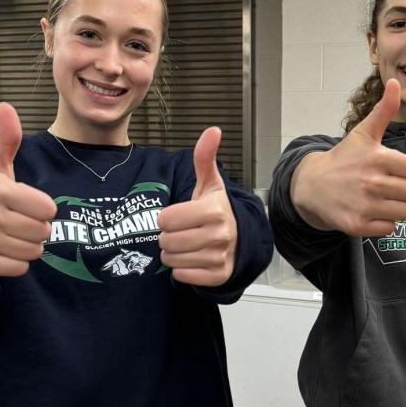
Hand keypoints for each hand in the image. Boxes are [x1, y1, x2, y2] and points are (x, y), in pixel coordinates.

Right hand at [0, 103, 56, 276]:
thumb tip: (6, 107)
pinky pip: (18, 268)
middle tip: (24, 220)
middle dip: (39, 227)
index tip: (32, 203)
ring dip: (30, 245)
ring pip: (33, 251)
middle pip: (42, 231)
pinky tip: (7, 249)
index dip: (44, 207)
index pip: (45, 207)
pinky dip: (18, 261)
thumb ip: (7, 137)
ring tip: (16, 233)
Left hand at [157, 127, 237, 285]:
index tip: (180, 216)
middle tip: (183, 232)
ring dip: (173, 254)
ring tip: (187, 245)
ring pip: (171, 260)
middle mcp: (219, 234)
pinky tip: (194, 260)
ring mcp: (219, 257)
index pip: (165, 219)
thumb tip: (213, 130)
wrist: (241, 240)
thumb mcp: (210, 184)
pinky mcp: (218, 276)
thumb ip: (204, 158)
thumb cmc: (217, 210)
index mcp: (214, 210)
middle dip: (169, 237)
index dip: (167, 218)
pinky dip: (182, 270)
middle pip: (166, 241)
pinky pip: (181, 276)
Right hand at [290, 79, 405, 235]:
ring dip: (396, 208)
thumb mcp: (363, 133)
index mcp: (378, 158)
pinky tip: (371, 211)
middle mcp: (372, 182)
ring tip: (382, 199)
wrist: (312, 185)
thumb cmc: (344, 158)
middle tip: (389, 186)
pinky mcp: (357, 225)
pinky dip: (383, 223)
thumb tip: (396, 82)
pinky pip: (389, 228)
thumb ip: (384, 110)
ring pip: (405, 213)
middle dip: (405, 190)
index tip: (395, 170)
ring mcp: (364, 205)